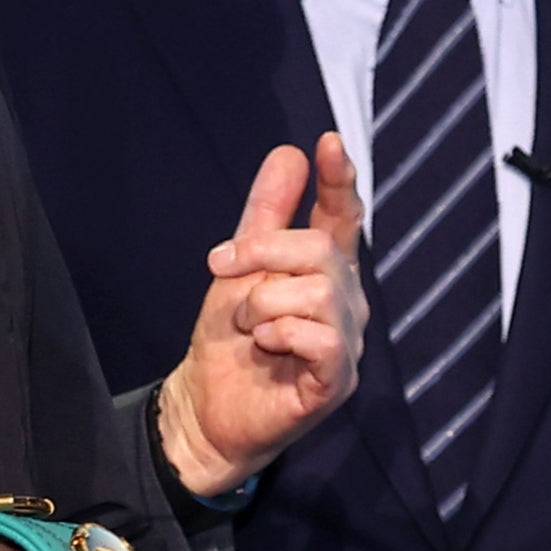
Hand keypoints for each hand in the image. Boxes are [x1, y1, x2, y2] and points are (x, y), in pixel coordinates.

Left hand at [155, 137, 365, 498]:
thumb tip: (290, 154)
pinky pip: (322, 339)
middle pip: (322, 250)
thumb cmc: (228, 341)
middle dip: (263, 251)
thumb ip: (266, 216)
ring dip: (264, 303)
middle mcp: (346, 302)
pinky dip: (283, 334)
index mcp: (326, 271)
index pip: (344, 217)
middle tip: (221, 266)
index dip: (339, 180)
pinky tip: (266, 345)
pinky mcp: (338, 381)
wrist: (205, 407)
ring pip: (319, 292)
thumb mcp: (238, 269)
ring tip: (249, 326)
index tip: (326, 143)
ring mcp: (346, 342)